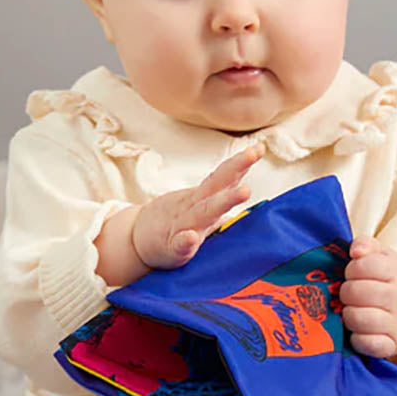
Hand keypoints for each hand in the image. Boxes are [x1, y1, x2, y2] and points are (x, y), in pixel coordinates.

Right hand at [131, 144, 262, 269]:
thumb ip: (218, 198)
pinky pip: (179, 245)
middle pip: (216, 185)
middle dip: (236, 168)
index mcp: (203, 200)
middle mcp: (195, 208)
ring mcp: (183, 226)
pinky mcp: (171, 248)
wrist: (137, 241)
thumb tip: (245, 187)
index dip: (241, 163)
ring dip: (224, 201)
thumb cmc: (175, 225)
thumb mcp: (198, 209)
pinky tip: (190, 237)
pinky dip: (185, 241)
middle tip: (253, 153)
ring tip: (244, 191)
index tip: (258, 147)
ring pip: (204, 212)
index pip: (223, 178)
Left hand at [340, 236, 396, 358]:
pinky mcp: (391, 344)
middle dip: (346, 293)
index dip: (352, 269)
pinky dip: (357, 339)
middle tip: (350, 295)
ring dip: (348, 315)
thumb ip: (365, 245)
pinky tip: (358, 332)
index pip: (362, 266)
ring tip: (353, 311)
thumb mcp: (377, 256)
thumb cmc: (382, 280)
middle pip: (355, 292)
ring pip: (357, 318)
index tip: (354, 274)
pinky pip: (366, 343)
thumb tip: (356, 251)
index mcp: (396, 271)